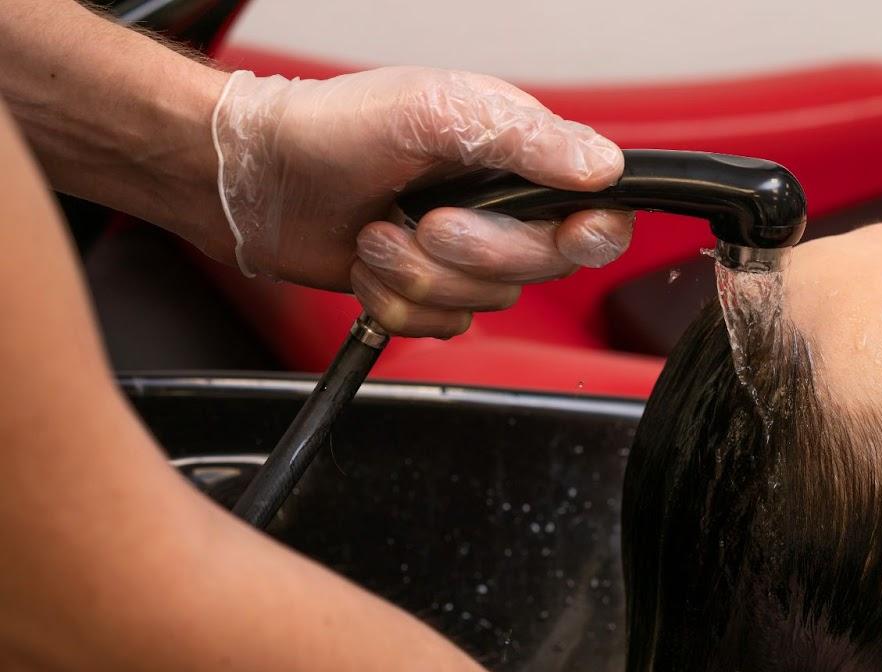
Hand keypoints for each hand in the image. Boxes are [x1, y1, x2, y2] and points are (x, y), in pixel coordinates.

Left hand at [210, 66, 633, 336]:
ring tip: (378, 231)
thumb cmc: (331, 128)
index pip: (599, 212)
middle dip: (471, 252)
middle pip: (541, 268)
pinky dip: (396, 303)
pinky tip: (371, 261)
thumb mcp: (435, 112)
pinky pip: (442, 328)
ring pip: (487, 305)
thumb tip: (603, 167)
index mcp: (518, 156)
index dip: (592, 234)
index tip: (567, 235)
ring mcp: (466, 256)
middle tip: (421, 217)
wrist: (256, 178)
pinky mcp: (429, 293)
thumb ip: (525, 139)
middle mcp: (501, 208)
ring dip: (418, 276)